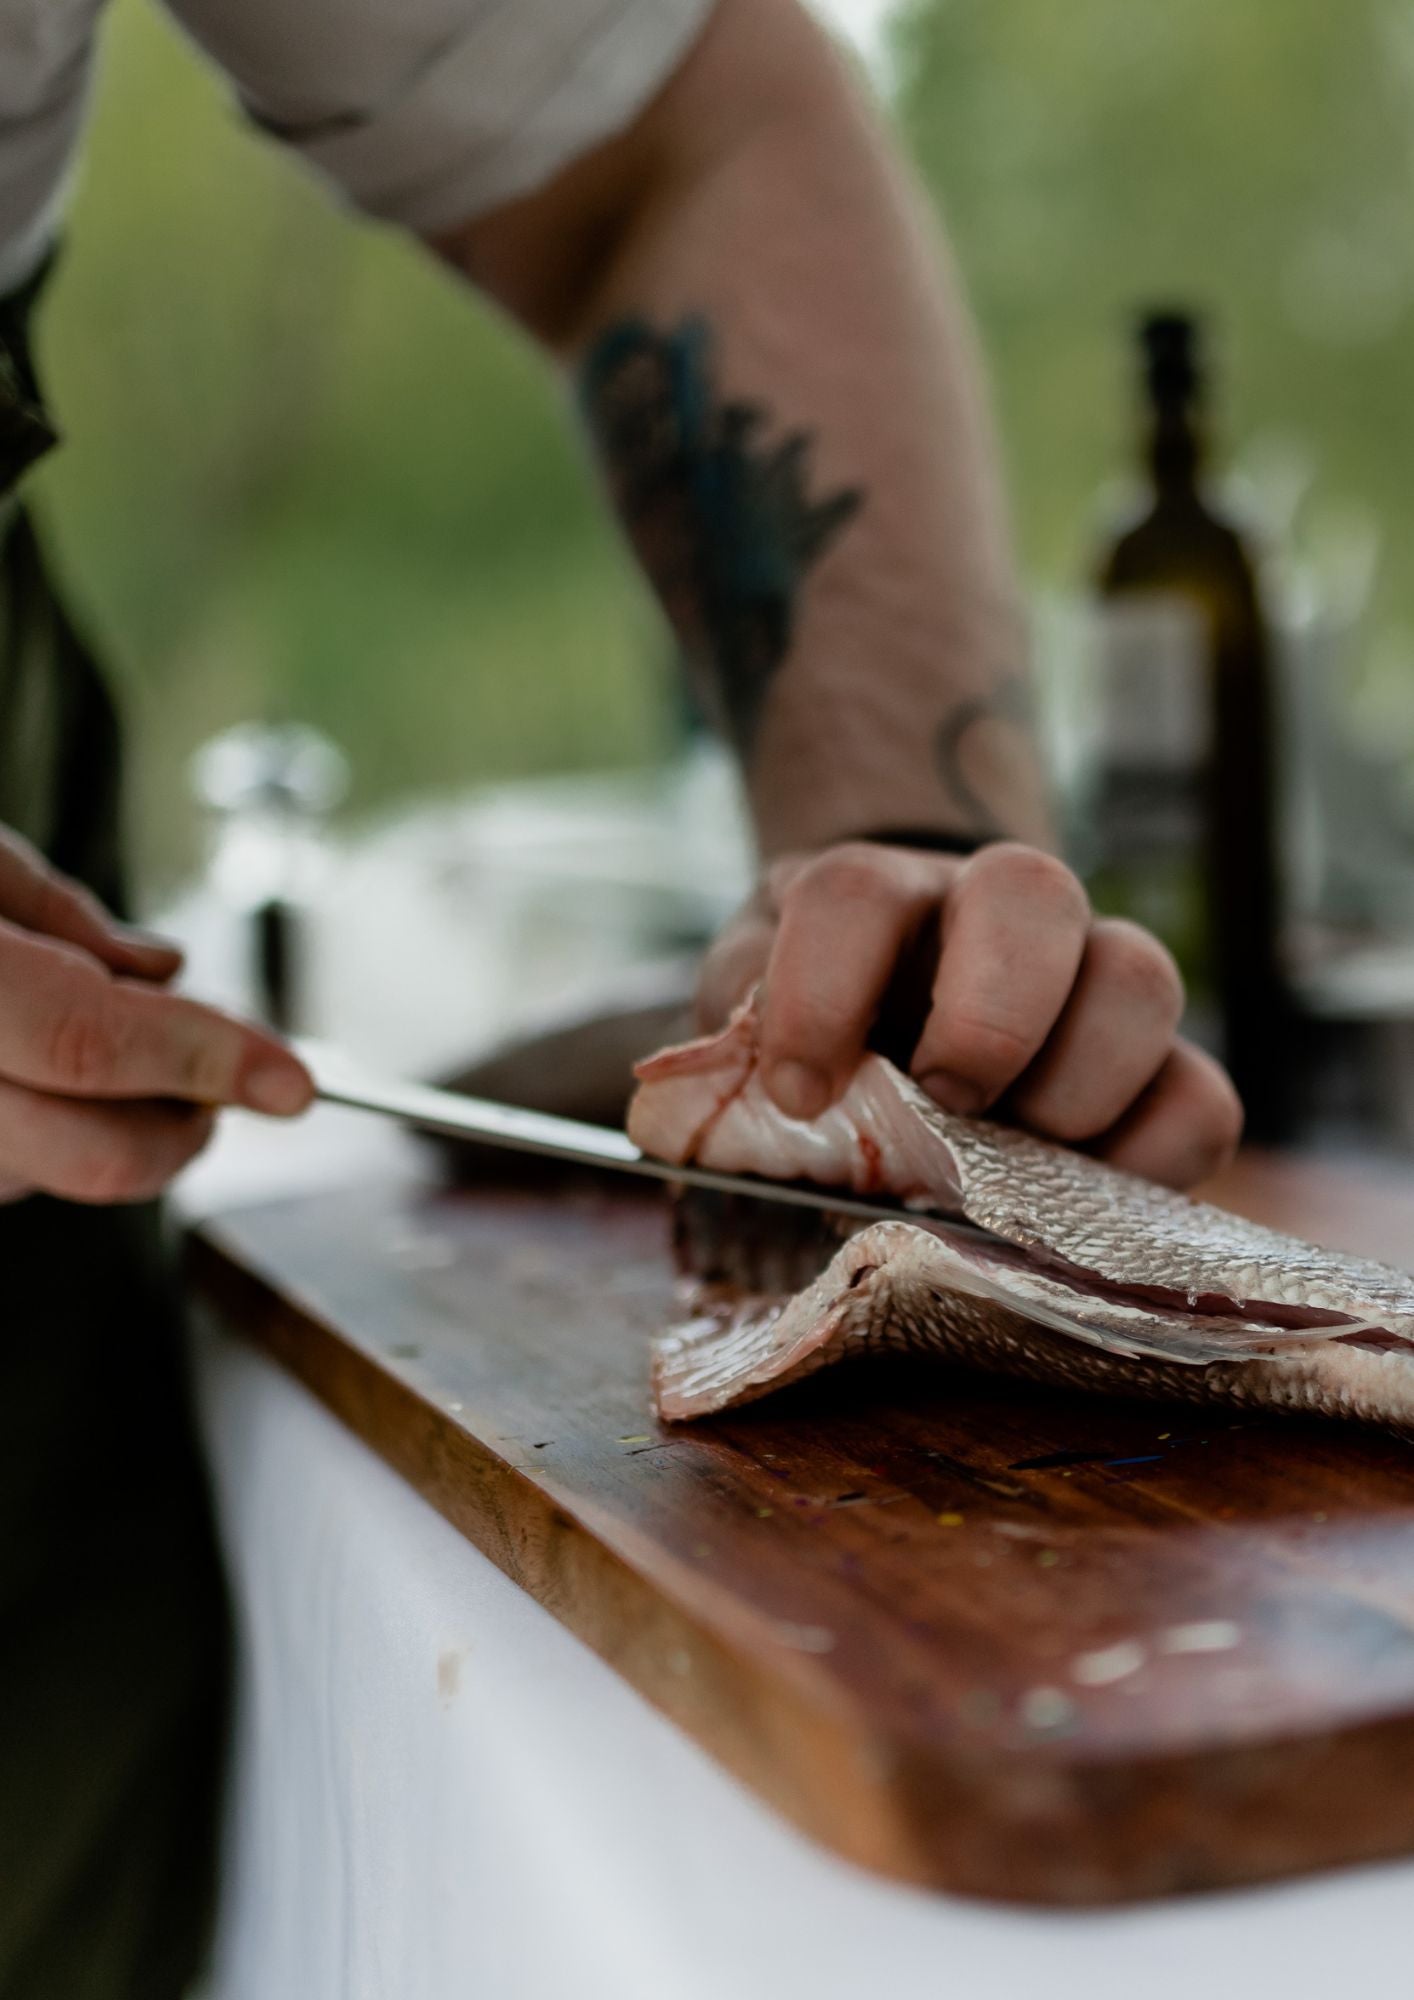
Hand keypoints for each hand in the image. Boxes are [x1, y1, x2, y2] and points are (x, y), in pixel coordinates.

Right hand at [0, 829, 311, 1205]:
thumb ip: (62, 917)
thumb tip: (163, 974)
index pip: (92, 1045)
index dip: (207, 1060)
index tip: (294, 1079)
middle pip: (98, 1155)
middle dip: (191, 1122)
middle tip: (231, 1069)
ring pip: (63, 1177)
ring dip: (125, 1122)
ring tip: (109, 1034)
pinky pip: (19, 1174)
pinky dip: (63, 1132)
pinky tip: (47, 1071)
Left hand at [697, 840, 1242, 1189]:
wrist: (906, 1011)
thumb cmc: (821, 1027)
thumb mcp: (752, 1022)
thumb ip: (740, 1050)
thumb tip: (757, 1111)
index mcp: (882, 896)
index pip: (853, 894)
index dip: (822, 989)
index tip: (798, 1093)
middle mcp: (1000, 913)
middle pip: (1031, 890)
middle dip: (990, 1011)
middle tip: (945, 1100)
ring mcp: (1094, 979)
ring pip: (1141, 978)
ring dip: (1077, 1083)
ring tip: (1010, 1165)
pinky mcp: (1159, 1069)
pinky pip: (1202, 1097)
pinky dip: (1151, 1161)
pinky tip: (1074, 1204)